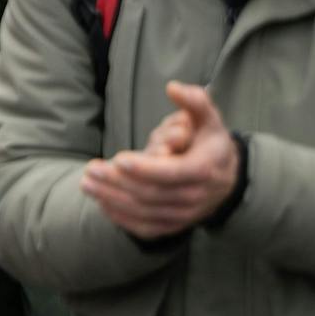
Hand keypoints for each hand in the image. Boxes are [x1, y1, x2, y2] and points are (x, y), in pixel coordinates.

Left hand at [81, 82, 241, 238]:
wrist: (227, 177)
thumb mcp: (208, 118)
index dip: (146, 168)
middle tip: (90, 169)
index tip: (118, 158)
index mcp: (204, 170)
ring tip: (87, 183)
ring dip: (114, 200)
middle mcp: (196, 196)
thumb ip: (194, 101)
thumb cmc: (210, 141)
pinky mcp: (176, 225)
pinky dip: (124, 219)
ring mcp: (186, 214)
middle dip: (119, 182)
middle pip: (154, 194)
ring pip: (147, 212)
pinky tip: (102, 203)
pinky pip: (148, 228)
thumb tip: (173, 87)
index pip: (174, 174)